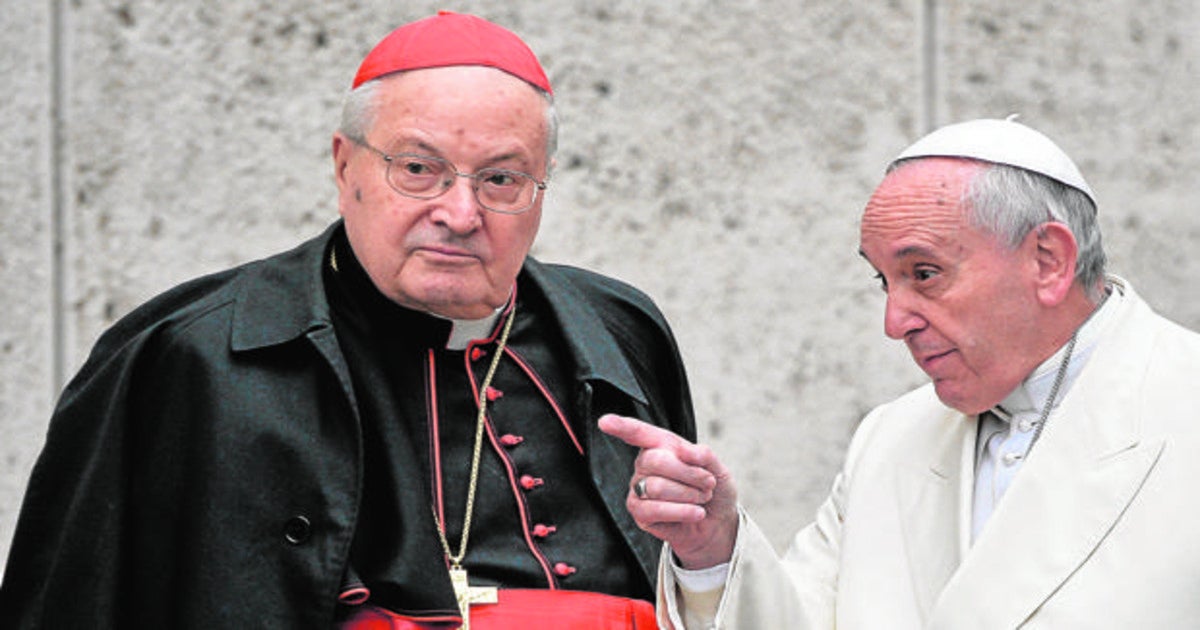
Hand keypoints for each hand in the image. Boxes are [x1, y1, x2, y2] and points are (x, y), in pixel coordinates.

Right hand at [598, 413, 738, 569]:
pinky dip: (682, 511)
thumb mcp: (715, 466)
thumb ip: (702, 454)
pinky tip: (696, 513)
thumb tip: (685, 452)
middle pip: (656, 460)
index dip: (621, 426)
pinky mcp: (639, 513)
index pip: (638, 433)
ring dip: (689, 494)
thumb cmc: (712, 490)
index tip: (605, 422)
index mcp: (659, 446)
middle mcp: (644, 464)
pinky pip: (655, 510)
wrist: (717, 522)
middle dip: (690, 474)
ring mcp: (639, 488)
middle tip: (708, 483)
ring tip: (702, 499)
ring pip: (657, 487)